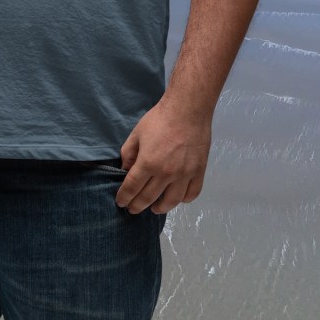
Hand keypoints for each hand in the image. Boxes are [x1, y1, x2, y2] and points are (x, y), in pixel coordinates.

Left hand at [115, 99, 211, 214]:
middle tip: (132, 209)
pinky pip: (191, 194)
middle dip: (137, 206)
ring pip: (171, 201)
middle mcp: (166, 173)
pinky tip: (176, 198)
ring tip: (154, 209)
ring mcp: (184, 175)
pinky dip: (183, 200)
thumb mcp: (136, 134)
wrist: (187, 110)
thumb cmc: (159, 119)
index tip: (121, 202)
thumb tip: (125, 170)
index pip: (132, 187)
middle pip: (148, 197)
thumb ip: (128, 154)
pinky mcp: (198, 172)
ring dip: (160, 208)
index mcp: (148, 163)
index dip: (124, 197)